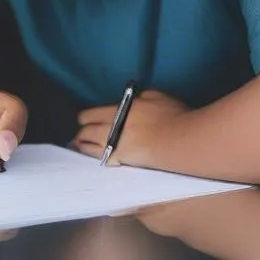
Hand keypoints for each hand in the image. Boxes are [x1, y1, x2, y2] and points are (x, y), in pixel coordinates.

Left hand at [71, 89, 188, 166]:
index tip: (83, 119)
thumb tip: (136, 100)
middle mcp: (111, 129)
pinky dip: (95, 158)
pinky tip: (94, 158)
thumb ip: (141, 98)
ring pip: (90, 148)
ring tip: (78, 146)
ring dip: (82, 146)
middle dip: (80, 132)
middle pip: (86, 132)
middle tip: (78, 135)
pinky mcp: (124, 163)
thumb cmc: (172, 116)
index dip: (84, 117)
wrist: (181, 141)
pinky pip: (102, 161)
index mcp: (117, 111)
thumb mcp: (156, 96)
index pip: (90, 114)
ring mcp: (116, 148)